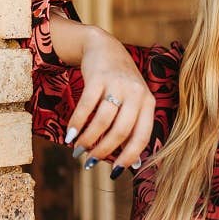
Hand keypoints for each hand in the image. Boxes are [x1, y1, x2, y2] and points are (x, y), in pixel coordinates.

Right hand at [67, 28, 155, 169]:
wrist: (105, 48)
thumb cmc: (120, 83)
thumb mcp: (134, 102)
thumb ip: (133, 129)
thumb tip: (133, 165)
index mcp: (149, 103)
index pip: (142, 137)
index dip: (129, 157)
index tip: (114, 171)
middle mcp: (137, 93)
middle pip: (121, 131)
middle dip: (103, 150)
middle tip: (89, 160)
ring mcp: (118, 84)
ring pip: (102, 121)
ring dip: (87, 139)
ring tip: (77, 148)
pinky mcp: (98, 77)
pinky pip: (86, 107)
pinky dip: (77, 123)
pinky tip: (70, 134)